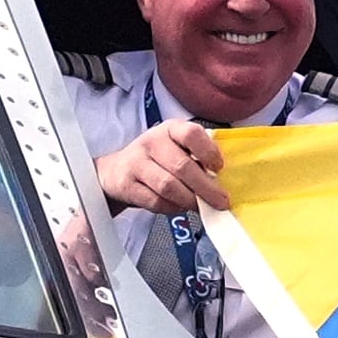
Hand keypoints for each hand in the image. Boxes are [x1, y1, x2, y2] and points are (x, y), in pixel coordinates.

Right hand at [95, 119, 229, 214]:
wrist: (116, 171)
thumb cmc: (156, 159)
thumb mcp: (176, 148)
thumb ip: (198, 157)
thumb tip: (222, 179)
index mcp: (170, 129)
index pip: (191, 134)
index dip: (209, 152)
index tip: (219, 168)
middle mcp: (151, 142)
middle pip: (182, 166)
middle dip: (206, 188)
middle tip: (221, 201)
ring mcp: (136, 163)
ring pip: (168, 186)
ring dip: (190, 200)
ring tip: (201, 206)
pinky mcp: (127, 185)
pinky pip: (155, 201)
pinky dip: (172, 208)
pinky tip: (180, 206)